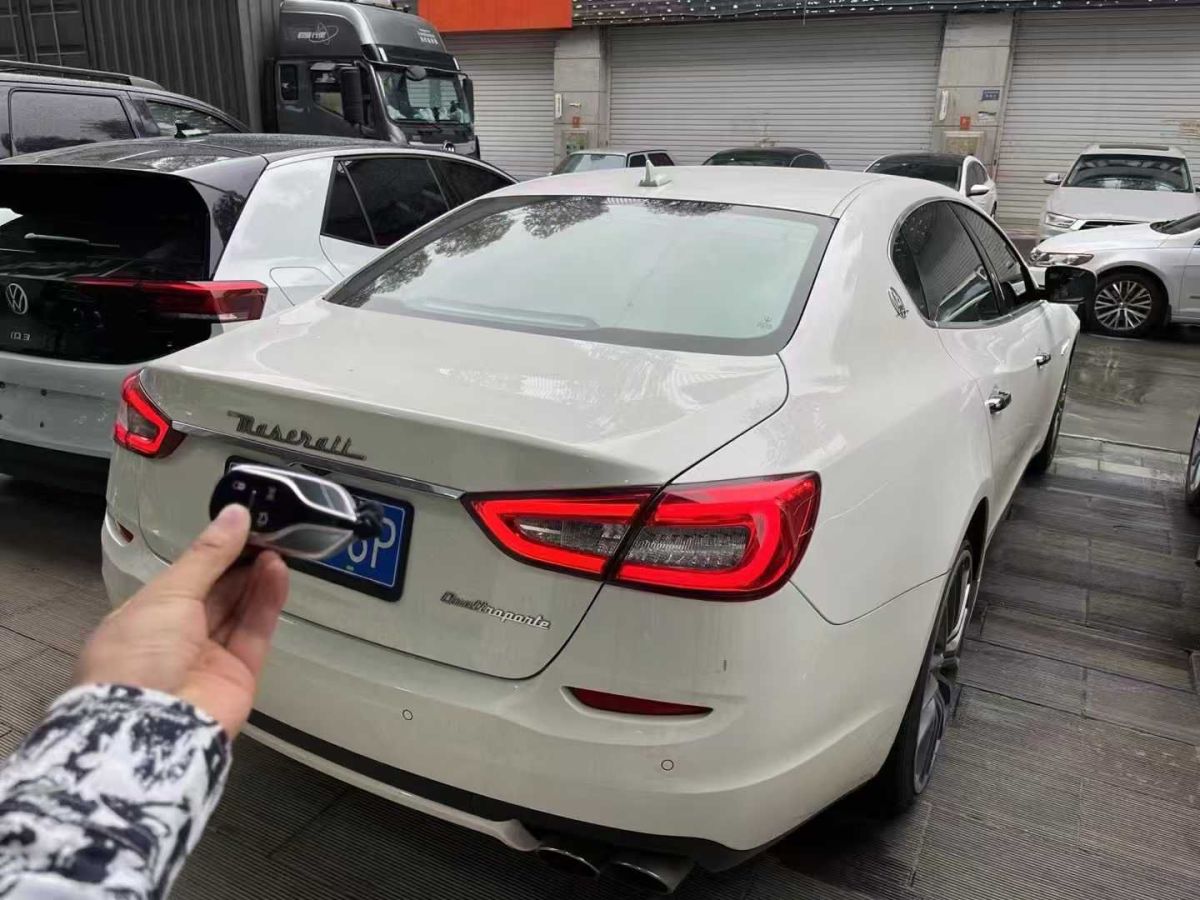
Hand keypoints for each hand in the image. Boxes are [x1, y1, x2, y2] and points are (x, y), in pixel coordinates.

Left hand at [77, 505, 289, 736]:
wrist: (153, 726)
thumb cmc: (138, 658)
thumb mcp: (168, 594)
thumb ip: (208, 554)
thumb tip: (234, 515)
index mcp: (144, 618)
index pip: (185, 578)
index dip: (213, 552)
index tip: (239, 526)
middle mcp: (175, 638)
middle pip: (216, 592)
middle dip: (240, 562)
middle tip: (266, 532)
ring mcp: (208, 657)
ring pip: (239, 609)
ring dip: (257, 577)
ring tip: (277, 548)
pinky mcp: (239, 673)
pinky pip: (256, 630)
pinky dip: (267, 601)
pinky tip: (277, 573)